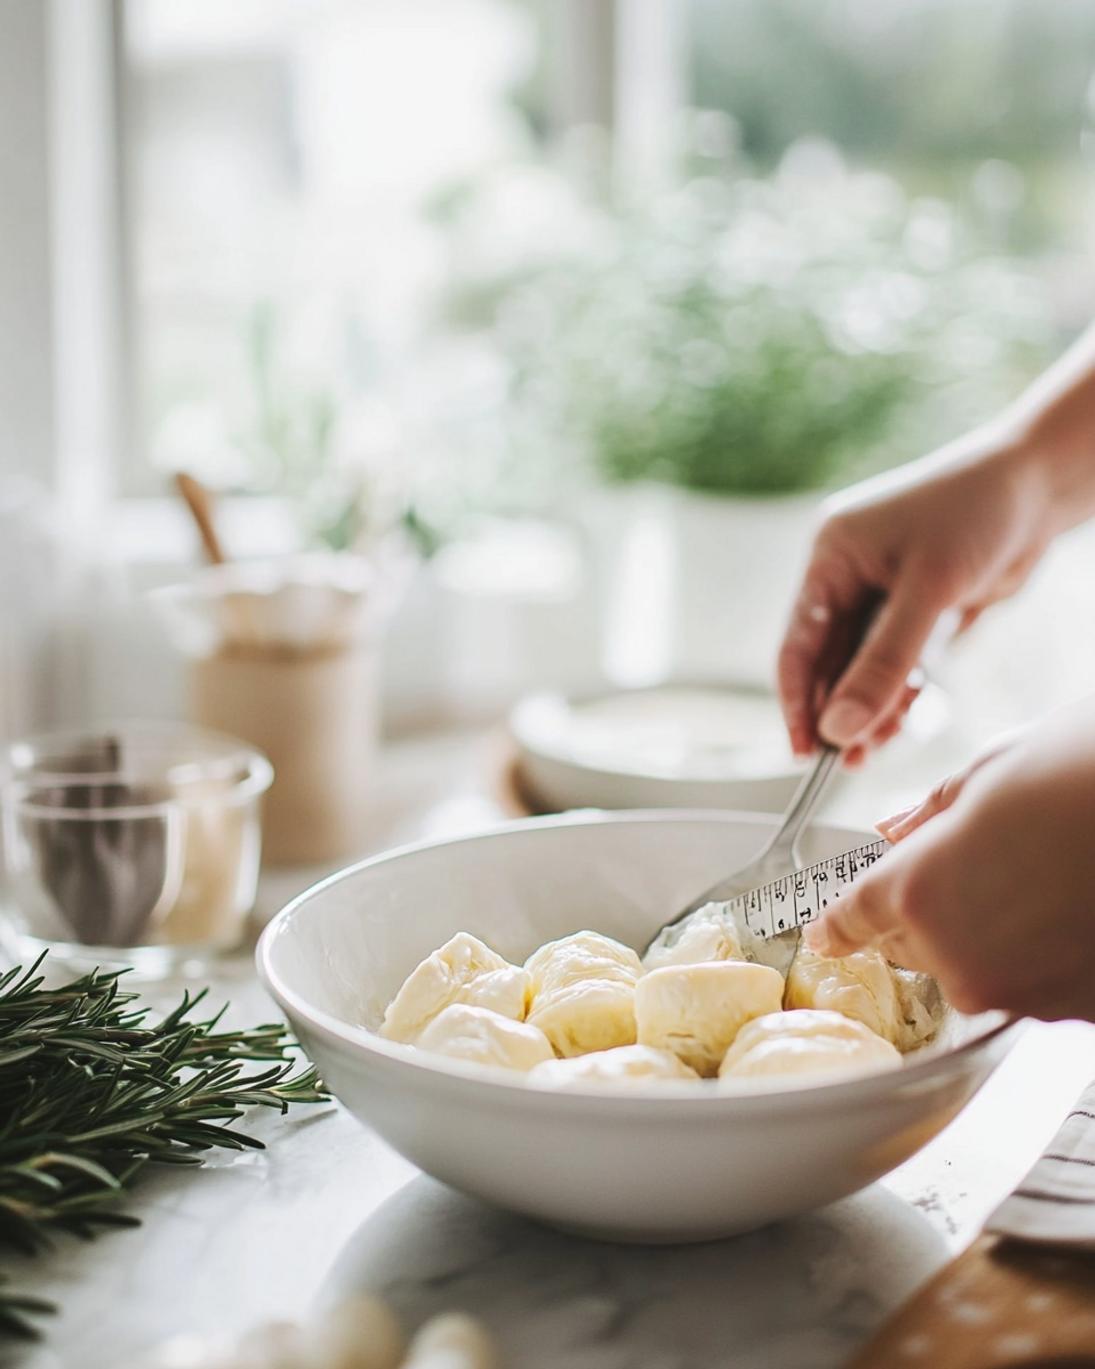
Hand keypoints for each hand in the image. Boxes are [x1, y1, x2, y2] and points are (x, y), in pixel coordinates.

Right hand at [778, 431, 1052, 757]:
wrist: (1040, 483)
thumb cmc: (978, 512)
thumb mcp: (928, 590)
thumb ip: (883, 662)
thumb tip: (839, 727)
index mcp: (831, 555)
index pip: (797, 643)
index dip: (796, 702)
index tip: (804, 751)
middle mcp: (848, 574)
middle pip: (827, 662)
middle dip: (838, 713)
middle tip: (847, 762)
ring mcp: (882, 592)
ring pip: (862, 668)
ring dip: (869, 709)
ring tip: (876, 751)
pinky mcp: (916, 608)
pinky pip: (894, 661)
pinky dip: (897, 692)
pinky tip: (901, 719)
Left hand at [804, 701, 1094, 1022]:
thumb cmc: (1088, 770)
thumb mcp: (995, 769)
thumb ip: (933, 814)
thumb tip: (897, 831)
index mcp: (918, 891)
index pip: (854, 919)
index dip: (839, 922)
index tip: (828, 931)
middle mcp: (961, 958)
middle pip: (914, 945)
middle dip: (927, 910)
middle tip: (975, 861)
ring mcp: (1025, 993)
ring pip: (978, 969)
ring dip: (990, 934)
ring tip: (1041, 875)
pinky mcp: (1080, 1012)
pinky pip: (1037, 985)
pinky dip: (1044, 954)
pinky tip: (1074, 905)